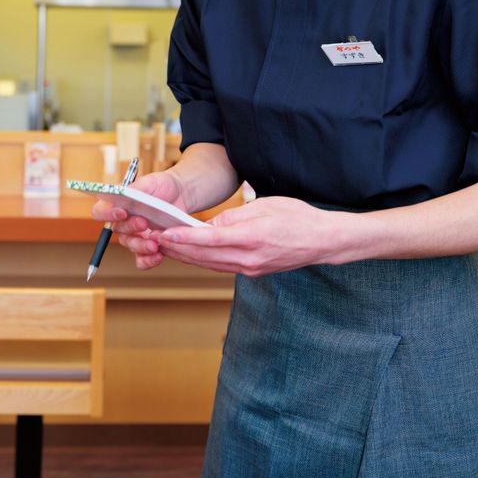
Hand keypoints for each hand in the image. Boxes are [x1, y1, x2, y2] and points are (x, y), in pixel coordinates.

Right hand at [91, 170, 188, 271]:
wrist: (180, 194)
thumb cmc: (161, 185)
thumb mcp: (149, 182)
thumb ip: (135, 189)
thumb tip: (123, 194)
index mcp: (117, 204)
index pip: (100, 212)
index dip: (107, 214)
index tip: (122, 212)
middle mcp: (123, 221)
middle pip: (117, 231)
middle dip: (130, 228)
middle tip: (144, 223)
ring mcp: (134, 235)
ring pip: (129, 245)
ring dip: (140, 246)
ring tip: (154, 244)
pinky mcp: (147, 246)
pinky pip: (141, 260)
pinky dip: (148, 261)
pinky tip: (158, 256)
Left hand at [154, 196, 356, 275]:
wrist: (323, 242)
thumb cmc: (298, 217)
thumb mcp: (266, 204)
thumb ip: (235, 215)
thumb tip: (210, 224)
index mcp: (252, 238)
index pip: (209, 240)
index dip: (184, 238)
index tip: (165, 234)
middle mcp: (249, 258)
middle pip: (204, 256)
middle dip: (177, 249)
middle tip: (155, 240)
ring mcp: (250, 268)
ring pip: (210, 264)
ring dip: (186, 257)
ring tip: (165, 248)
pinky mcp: (252, 272)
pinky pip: (221, 266)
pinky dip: (203, 260)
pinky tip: (190, 254)